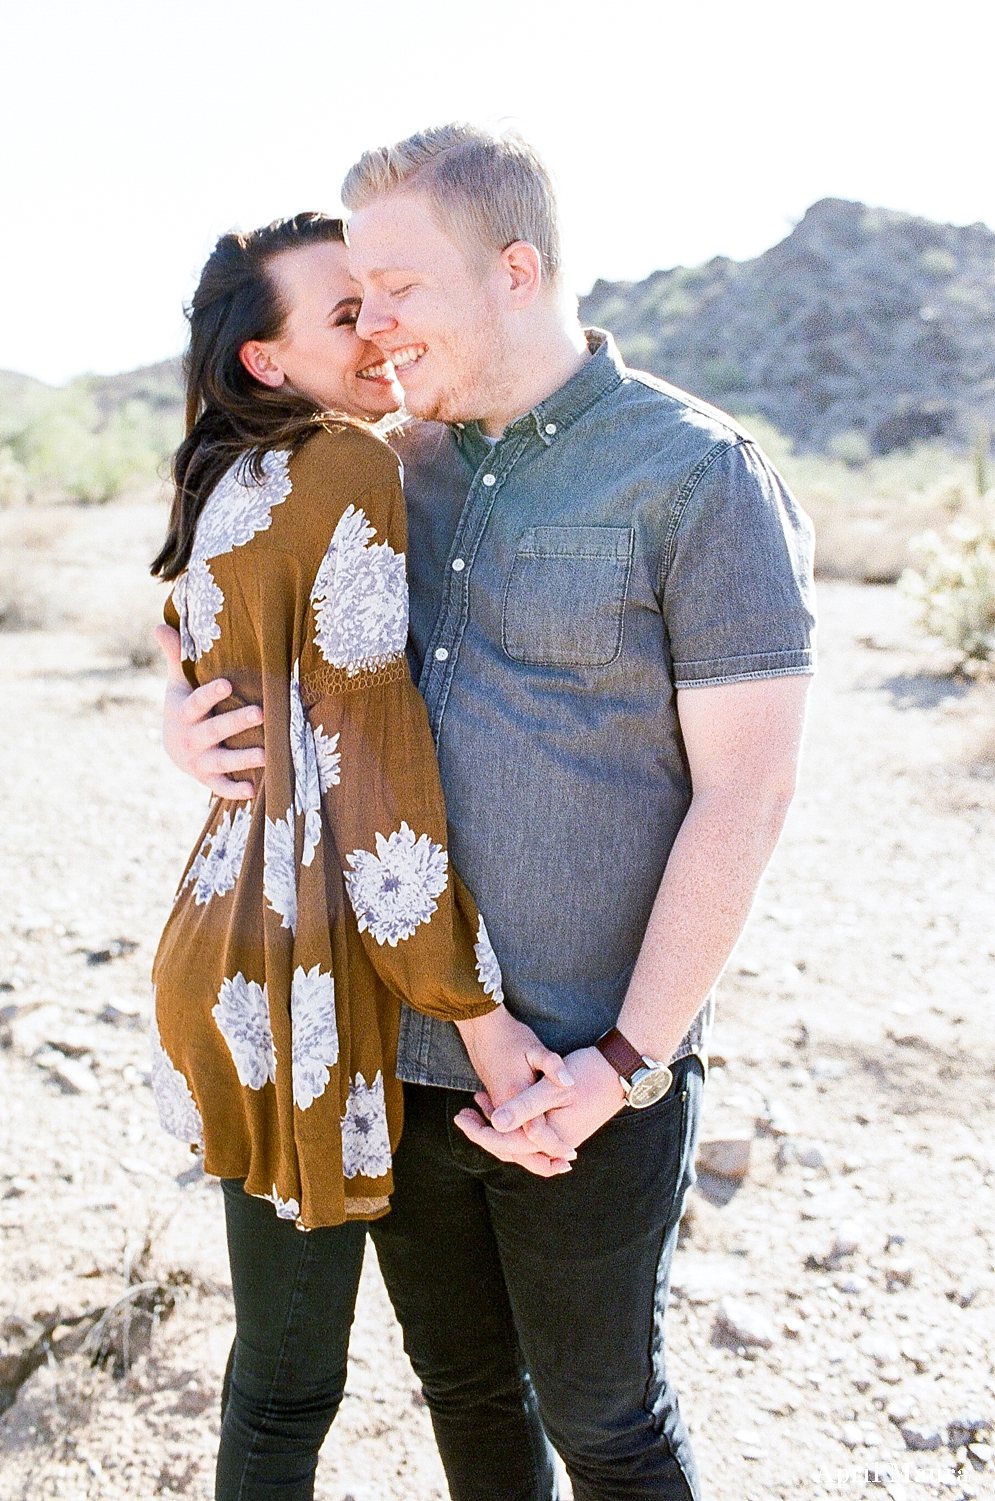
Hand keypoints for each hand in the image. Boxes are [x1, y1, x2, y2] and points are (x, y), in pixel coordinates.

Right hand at [157, 625, 264, 798]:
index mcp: (184, 712)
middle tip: (260, 713)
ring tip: (266, 754)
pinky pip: (220, 787)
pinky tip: (253, 790)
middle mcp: (191, 738)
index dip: (210, 695)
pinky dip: (234, 791)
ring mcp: (198, 761)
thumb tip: (160, 624)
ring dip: (242, 759)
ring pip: (221, 761)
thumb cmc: (183, 706)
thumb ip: (176, 656)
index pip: (197, 702)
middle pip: (214, 730)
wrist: (174, 748)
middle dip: (235, 722)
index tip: (226, 683)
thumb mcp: (178, 682)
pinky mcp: (207, 779)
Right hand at [454, 1008, 576, 1174]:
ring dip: (528, 1154)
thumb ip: (552, 1066)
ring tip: (553, 1161)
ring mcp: (498, 1106)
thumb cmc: (512, 1037)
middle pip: (517, 1148)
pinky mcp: (496, 1102)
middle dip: (540, 1162)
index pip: (535, 1135)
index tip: (572, 1155)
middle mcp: (503, 1109)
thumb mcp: (536, 1049)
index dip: (554, 1147)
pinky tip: (535, 1140)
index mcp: (515, 1099)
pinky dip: (518, 1143)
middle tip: (563, 1166)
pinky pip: (505, 1132)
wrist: (483, 1028)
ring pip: (508, 1143)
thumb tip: (569, 1082)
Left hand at [477, 1045, 626, 1153]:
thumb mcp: (551, 1088)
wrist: (621, 1068)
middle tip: (463, 1115)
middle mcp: (555, 1142)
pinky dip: (513, 1120)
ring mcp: (561, 1135)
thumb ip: (523, 1107)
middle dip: (485, 1133)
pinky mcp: (564, 1124)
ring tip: (477, 1104)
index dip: (480, 1133)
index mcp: (550, 1138)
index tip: (461, 1118)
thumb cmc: (588, 1074)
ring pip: (521, 1139)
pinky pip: (531, 1131)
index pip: (507, 1146)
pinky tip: (499, 1102)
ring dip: (498, 1126)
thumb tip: (495, 1125)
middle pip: (512, 1148)